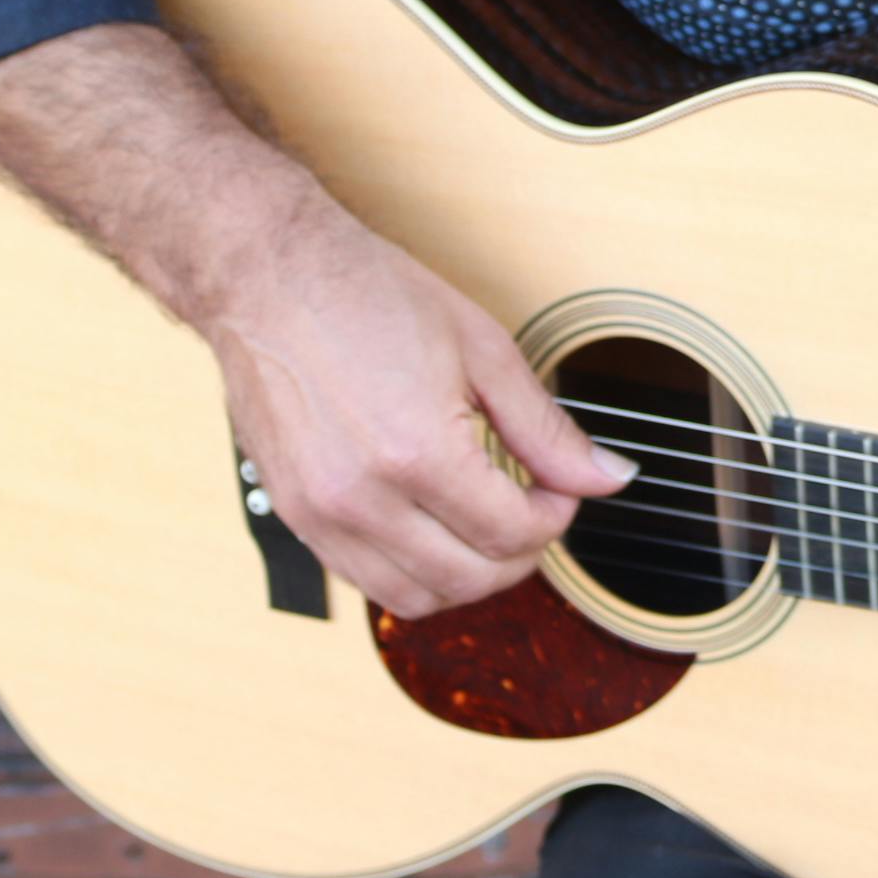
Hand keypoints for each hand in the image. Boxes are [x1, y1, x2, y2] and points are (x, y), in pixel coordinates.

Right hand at [199, 194, 629, 618]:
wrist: (269, 278)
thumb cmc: (366, 296)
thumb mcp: (482, 350)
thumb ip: (547, 428)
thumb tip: (608, 477)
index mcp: (416, 453)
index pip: (512, 533)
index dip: (555, 516)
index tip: (559, 488)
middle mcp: (361, 498)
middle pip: (469, 579)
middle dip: (519, 554)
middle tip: (532, 509)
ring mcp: (319, 515)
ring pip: (415, 598)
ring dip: (466, 575)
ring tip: (485, 524)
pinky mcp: (293, 516)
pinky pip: (365, 581)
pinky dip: (413, 571)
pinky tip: (433, 526)